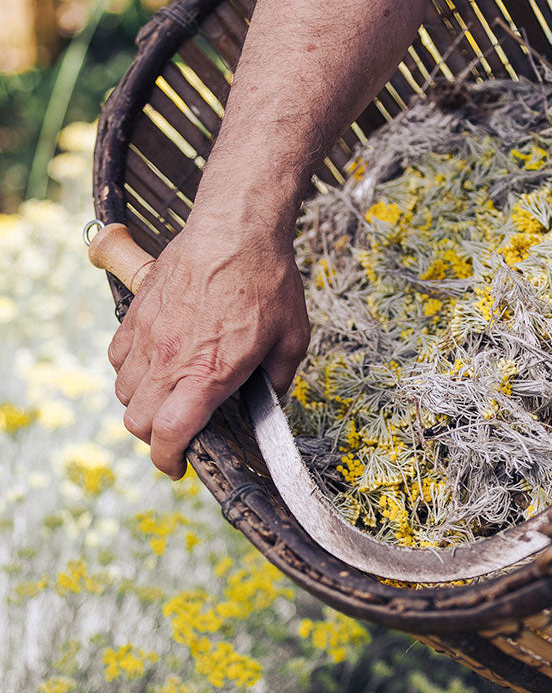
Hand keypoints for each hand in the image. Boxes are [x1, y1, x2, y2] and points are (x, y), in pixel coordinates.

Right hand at [107, 217, 309, 479]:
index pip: (167, 434)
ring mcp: (149, 334)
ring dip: (141, 404)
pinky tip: (154, 363)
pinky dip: (130, 370)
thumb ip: (280, 378)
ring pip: (124, 390)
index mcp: (209, 373)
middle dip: (154, 437)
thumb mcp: (293, 336)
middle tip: (176, 432)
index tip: (177, 466)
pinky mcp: (138, 311)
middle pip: (136, 421)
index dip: (167, 461)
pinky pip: (118, 356)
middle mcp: (171, 358)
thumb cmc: (268, 279)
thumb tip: (272, 399)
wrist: (237, 226)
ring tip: (168, 397)